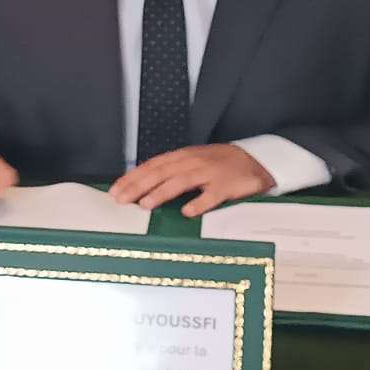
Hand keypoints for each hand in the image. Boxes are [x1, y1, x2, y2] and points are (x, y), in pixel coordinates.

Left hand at [110, 144, 274, 217]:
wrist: (255, 160)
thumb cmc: (217, 165)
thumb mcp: (192, 163)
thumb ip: (170, 173)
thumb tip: (140, 188)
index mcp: (182, 157)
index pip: (151, 166)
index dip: (132, 178)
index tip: (114, 191)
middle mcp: (193, 162)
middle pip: (161, 172)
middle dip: (139, 185)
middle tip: (122, 200)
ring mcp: (211, 172)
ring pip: (182, 180)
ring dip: (162, 192)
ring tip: (145, 204)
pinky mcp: (228, 185)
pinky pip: (213, 195)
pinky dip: (200, 203)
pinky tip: (187, 212)